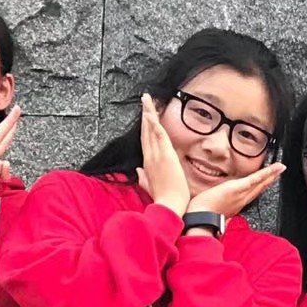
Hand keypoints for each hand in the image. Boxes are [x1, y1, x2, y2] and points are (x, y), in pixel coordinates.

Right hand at [135, 95, 192, 212]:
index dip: (145, 126)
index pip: (146, 140)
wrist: (169, 207)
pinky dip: (154, 124)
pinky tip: (151, 114)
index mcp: (148, 164)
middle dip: (145, 113)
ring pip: (150, 130)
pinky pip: (158, 137)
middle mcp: (150, 157)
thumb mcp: (151, 187)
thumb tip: (138, 171)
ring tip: (147, 99)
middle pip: (145, 131)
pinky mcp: (165, 157)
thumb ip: (144, 178)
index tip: (145, 113)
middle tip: (144, 98)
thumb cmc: (164, 199)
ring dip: (149, 113)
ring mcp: (156, 156)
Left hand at [190, 163, 284, 223]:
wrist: (200, 220)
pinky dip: (265, 174)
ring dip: (271, 175)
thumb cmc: (203, 216)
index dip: (260, 188)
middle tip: (279, 172)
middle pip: (258, 189)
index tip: (266, 183)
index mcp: (235, 206)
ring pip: (259, 184)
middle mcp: (241, 201)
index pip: (250, 194)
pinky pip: (255, 180)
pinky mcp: (237, 189)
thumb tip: (219, 210)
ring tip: (280, 168)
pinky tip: (273, 169)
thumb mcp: (213, 212)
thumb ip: (219, 210)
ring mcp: (241, 195)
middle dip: (269, 180)